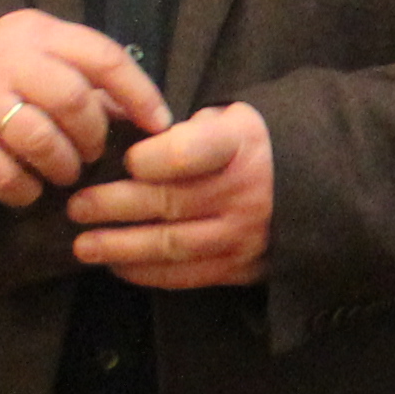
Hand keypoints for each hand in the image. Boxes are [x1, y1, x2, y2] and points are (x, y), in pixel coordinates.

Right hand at [0, 9, 171, 205]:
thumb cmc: (19, 67)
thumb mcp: (55, 53)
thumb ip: (95, 80)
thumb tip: (151, 124)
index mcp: (43, 36)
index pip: (104, 58)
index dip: (140, 94)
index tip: (159, 125)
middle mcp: (8, 64)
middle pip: (71, 99)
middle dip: (94, 135)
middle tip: (94, 151)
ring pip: (38, 138)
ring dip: (64, 164)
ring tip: (67, 171)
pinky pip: (0, 174)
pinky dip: (25, 189)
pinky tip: (33, 187)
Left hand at [69, 100, 274, 285]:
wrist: (318, 185)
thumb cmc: (250, 146)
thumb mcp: (226, 118)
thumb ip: (177, 126)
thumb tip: (112, 128)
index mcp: (240, 143)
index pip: (184, 154)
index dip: (146, 159)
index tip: (124, 161)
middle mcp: (245, 191)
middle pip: (167, 202)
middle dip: (112, 206)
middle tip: (77, 208)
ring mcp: (245, 234)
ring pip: (170, 244)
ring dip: (120, 246)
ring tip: (83, 246)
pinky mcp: (242, 267)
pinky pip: (186, 275)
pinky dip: (146, 273)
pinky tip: (118, 265)